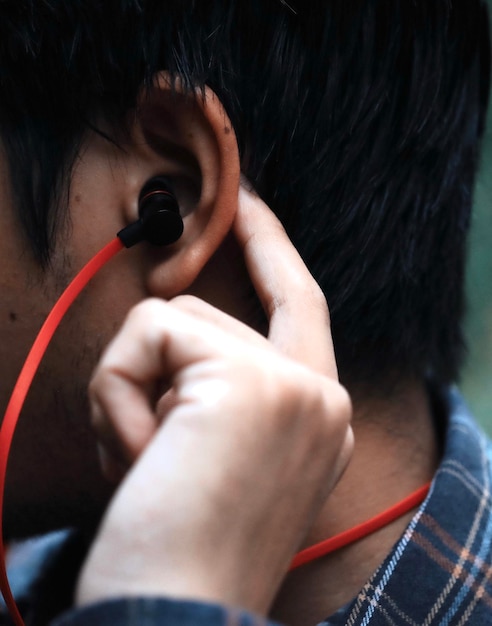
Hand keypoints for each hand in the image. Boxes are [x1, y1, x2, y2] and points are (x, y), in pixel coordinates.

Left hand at [75, 186, 352, 614]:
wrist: (180, 613)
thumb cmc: (182, 543)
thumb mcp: (217, 454)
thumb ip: (219, 386)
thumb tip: (170, 321)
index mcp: (319, 416)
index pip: (299, 303)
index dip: (271, 248)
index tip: (246, 203)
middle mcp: (322, 396)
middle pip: (209, 316)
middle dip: (153, 370)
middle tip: (146, 450)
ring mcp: (295, 385)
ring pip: (173, 319)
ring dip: (131, 389)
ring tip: (146, 461)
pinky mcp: (249, 379)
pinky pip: (147, 334)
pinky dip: (115, 392)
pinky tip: (138, 456)